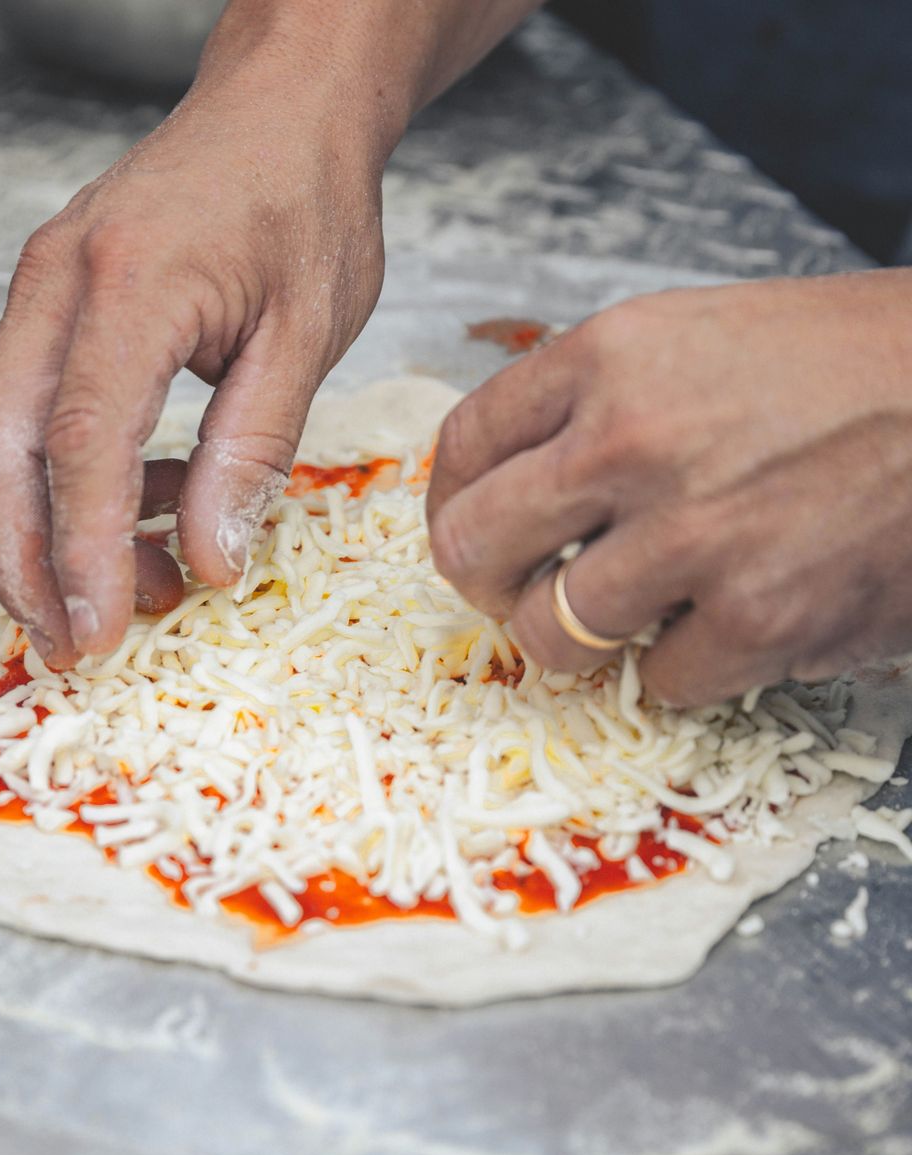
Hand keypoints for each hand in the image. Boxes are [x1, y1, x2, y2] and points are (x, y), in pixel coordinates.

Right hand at [0, 34, 387, 667]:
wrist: (286, 110)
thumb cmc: (307, 207)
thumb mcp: (307, 336)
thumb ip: (252, 451)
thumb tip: (209, 560)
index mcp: (130, 285)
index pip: (81, 445)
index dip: (81, 554)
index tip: (100, 634)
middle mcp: (60, 282)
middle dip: (23, 562)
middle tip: (74, 642)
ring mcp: (45, 287)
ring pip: (2, 435)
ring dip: (46, 530)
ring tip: (139, 583)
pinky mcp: (57, 302)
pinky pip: (36, 407)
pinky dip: (76, 480)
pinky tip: (150, 505)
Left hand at [427, 270, 911, 704]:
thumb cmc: (843, 365)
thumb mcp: (696, 337)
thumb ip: (591, 398)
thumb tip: (509, 477)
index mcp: (610, 356)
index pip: (463, 444)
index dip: (448, 502)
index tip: (466, 527)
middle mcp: (635, 440)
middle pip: (473, 545)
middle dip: (485, 582)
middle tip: (516, 591)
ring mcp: (695, 533)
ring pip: (550, 632)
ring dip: (575, 639)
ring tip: (624, 615)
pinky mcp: (759, 617)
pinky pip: (656, 680)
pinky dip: (677, 668)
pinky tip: (719, 627)